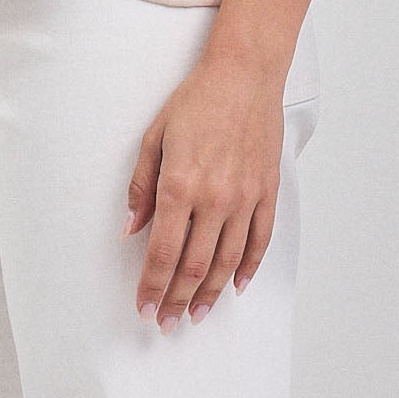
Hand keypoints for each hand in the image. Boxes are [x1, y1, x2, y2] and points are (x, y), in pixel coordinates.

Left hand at [124, 50, 285, 323]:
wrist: (244, 75)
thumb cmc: (197, 101)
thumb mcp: (153, 138)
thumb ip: (141, 188)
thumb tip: (131, 228)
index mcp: (180, 185)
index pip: (162, 253)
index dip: (152, 286)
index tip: (144, 306)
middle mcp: (214, 198)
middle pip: (192, 266)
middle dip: (176, 300)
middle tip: (166, 322)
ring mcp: (245, 198)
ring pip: (226, 262)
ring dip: (209, 293)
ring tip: (197, 315)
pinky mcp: (267, 192)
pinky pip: (259, 241)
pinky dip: (247, 268)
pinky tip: (235, 286)